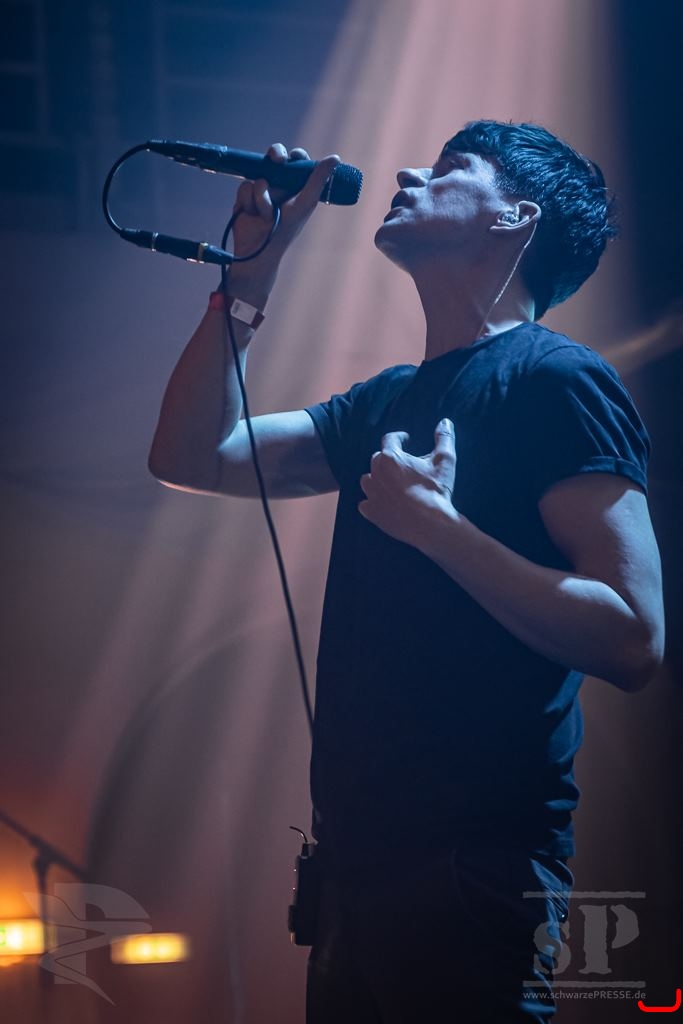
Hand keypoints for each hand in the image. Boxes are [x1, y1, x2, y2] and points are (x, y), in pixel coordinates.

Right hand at [231, 143, 338, 261]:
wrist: (259, 248)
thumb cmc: (287, 228)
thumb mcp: (305, 202)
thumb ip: (318, 179)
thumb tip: (336, 158)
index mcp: (296, 187)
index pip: (297, 162)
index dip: (295, 156)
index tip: (294, 157)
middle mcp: (279, 186)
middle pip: (275, 158)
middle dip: (275, 154)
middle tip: (277, 160)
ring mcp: (261, 191)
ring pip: (259, 176)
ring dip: (262, 196)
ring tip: (266, 214)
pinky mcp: (245, 198)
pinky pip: (245, 187)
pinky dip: (249, 201)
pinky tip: (252, 214)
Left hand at [358, 419, 458, 547]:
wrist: (431, 524)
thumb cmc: (436, 490)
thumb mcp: (445, 461)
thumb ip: (444, 438)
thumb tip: (446, 421)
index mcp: (391, 457)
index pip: (390, 439)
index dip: (399, 438)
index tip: (406, 440)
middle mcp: (376, 473)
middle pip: (378, 459)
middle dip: (389, 459)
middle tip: (403, 465)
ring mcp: (372, 494)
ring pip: (368, 480)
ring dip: (377, 478)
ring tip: (390, 482)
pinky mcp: (372, 512)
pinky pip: (365, 503)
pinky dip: (372, 501)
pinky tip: (383, 502)